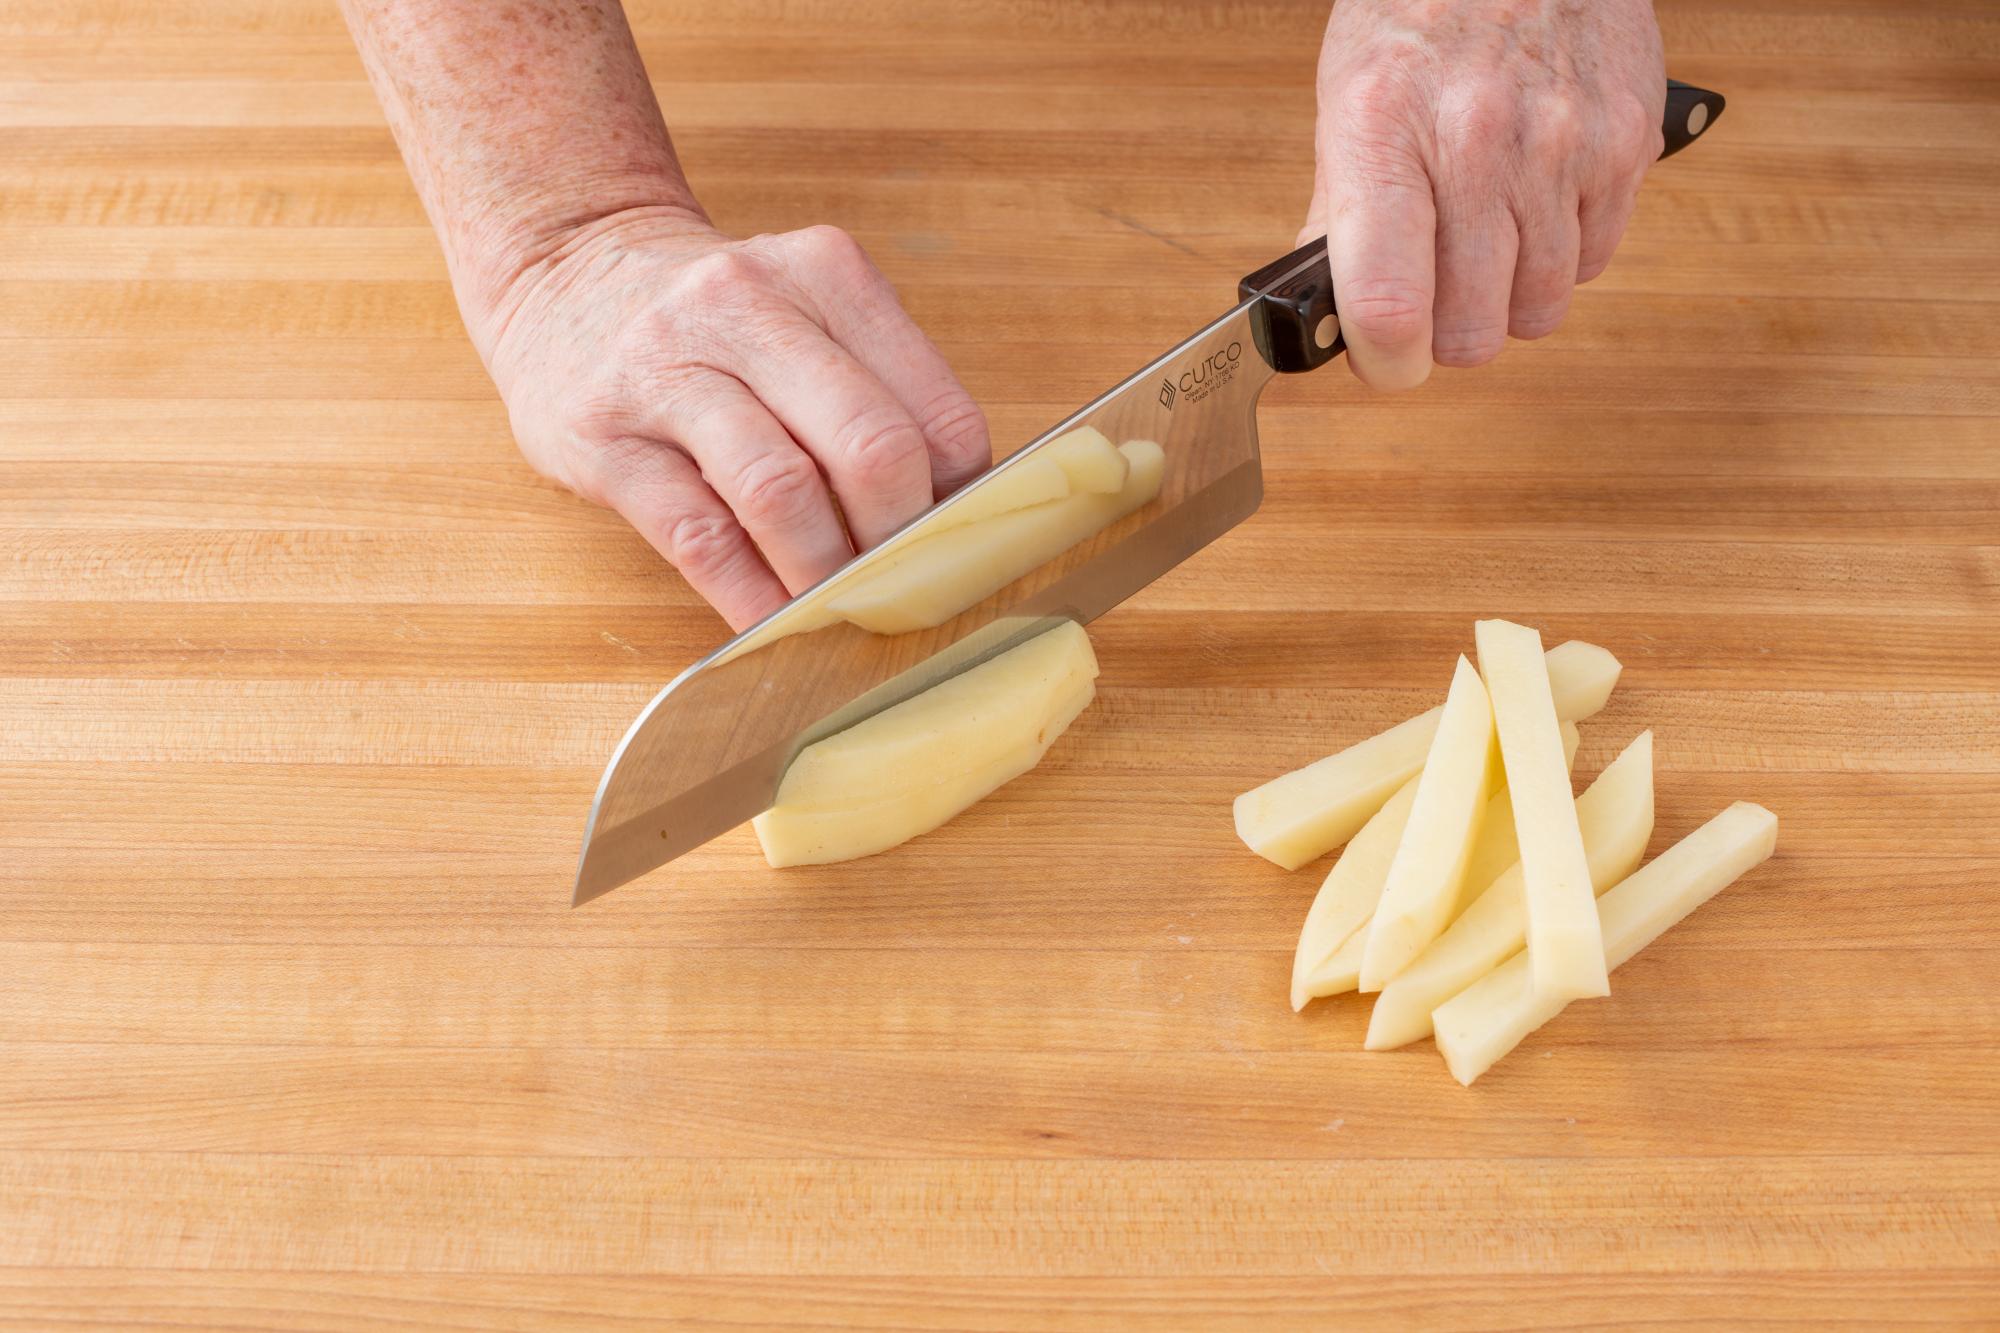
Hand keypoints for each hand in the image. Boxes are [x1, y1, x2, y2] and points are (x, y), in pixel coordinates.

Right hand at [478, 208, 990, 630]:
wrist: (561, 272)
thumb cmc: (714, 322)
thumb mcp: (807, 312)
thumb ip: (879, 393)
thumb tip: (951, 524)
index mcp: (825, 274)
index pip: (937, 413)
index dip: (961, 503)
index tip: (956, 550)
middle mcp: (746, 306)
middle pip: (870, 447)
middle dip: (900, 542)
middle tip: (905, 591)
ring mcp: (665, 367)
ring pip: (781, 493)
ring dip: (825, 575)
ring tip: (841, 612)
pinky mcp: (601, 436)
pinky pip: (699, 537)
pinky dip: (750, 595)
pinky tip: (775, 624)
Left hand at [1302, 0, 1665, 388]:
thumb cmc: (1419, 15)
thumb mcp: (1347, 103)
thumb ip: (1337, 219)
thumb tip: (1332, 318)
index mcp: (1386, 131)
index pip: (1390, 303)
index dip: (1386, 363)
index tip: (1385, 363)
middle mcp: (1479, 141)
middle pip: (1473, 329)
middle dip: (1448, 335)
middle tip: (1435, 298)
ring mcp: (1564, 145)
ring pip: (1538, 309)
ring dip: (1507, 300)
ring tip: (1485, 243)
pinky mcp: (1626, 144)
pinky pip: (1593, 261)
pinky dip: (1561, 255)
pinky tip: (1535, 205)